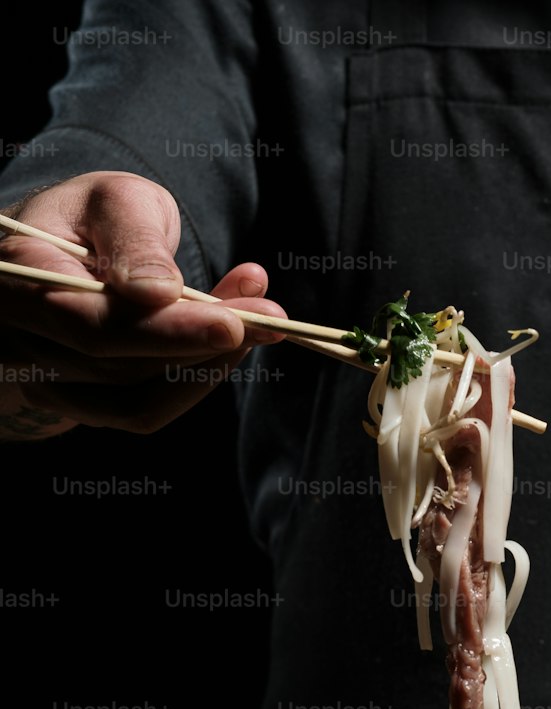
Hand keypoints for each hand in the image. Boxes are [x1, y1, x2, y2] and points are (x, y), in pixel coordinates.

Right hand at [0, 170, 286, 438]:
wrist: (69, 255)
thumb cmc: (94, 219)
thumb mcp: (117, 200)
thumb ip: (135, 238)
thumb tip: (159, 292)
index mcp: (14, 274)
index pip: (85, 320)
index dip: (163, 330)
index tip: (235, 323)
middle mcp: (18, 338)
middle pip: (115, 365)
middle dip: (200, 344)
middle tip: (270, 317)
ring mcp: (46, 381)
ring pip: (135, 397)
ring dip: (207, 364)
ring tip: (258, 316)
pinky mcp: (80, 407)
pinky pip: (145, 412)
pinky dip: (196, 382)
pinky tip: (231, 343)